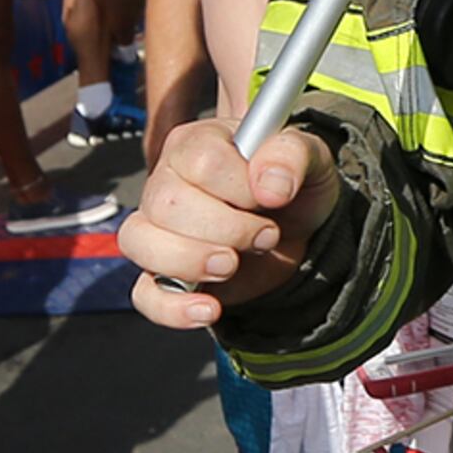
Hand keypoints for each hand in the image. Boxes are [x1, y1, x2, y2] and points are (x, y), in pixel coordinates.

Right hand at [121, 119, 336, 331]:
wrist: (299, 234)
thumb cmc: (294, 187)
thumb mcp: (311, 160)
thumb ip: (293, 155)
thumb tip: (270, 187)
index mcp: (197, 144)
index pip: (201, 161)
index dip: (241, 187)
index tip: (271, 198)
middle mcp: (166, 182)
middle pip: (166, 204)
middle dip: (227, 228)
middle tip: (266, 234)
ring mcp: (157, 231)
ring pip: (141, 243)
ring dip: (194, 261)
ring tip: (234, 264)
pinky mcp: (163, 275)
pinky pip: (144, 294)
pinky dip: (173, 306)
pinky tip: (209, 309)